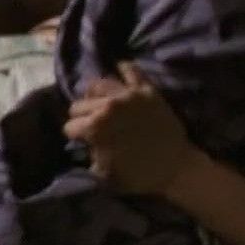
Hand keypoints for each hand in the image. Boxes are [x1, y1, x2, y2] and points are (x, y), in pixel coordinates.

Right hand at [62, 62, 198, 196]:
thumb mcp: (105, 174)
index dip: (74, 135)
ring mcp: (128, 95)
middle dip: (82, 116)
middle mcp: (108, 106)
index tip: (81, 140)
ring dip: (96, 95)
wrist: (175, 167)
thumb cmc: (139, 175)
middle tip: (90, 123)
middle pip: (79, 104)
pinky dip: (123, 69)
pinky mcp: (146, 90)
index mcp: (95, 128)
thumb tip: (86, 147)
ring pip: (99, 84)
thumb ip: (91, 157)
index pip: (70, 126)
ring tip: (100, 103)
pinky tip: (119, 71)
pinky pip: (131, 70)